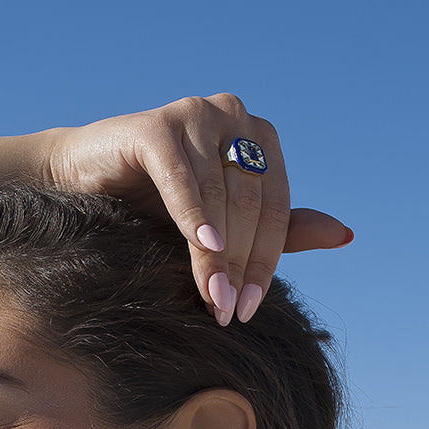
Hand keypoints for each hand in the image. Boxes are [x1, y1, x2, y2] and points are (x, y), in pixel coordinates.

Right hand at [46, 94, 351, 324]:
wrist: (82, 186)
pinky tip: (203, 246)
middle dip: (240, 265)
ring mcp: (195, 114)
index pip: (276, 208)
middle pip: (250, 204)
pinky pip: (183, 178)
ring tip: (212, 300)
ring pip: (220, 197)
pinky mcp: (156, 125)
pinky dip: (194, 214)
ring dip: (216, 255)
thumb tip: (346, 236)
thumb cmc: (153, 207)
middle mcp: (232, 116)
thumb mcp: (223, 225)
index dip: (265, 263)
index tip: (249, 311)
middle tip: (226, 313)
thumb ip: (279, 230)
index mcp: (258, 137)